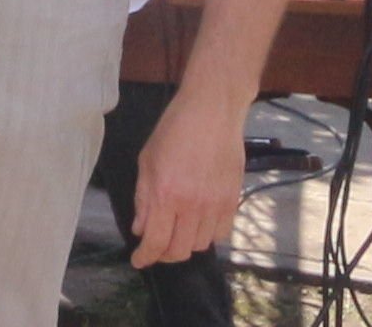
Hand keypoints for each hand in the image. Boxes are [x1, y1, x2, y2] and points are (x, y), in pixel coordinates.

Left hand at [129, 89, 248, 264]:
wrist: (212, 111)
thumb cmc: (174, 130)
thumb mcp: (147, 161)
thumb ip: (143, 199)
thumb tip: (141, 229)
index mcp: (166, 194)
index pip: (156, 242)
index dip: (145, 257)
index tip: (139, 261)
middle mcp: (193, 205)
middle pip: (179, 250)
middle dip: (164, 254)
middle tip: (156, 245)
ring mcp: (215, 204)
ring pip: (200, 244)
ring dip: (185, 243)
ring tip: (177, 229)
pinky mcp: (232, 200)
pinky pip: (221, 233)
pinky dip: (208, 235)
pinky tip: (199, 222)